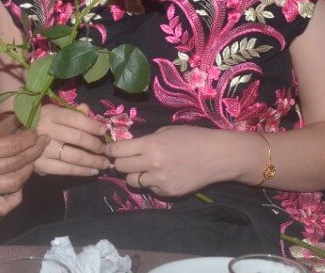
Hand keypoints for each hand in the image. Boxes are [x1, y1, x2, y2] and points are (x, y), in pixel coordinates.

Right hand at [0, 127, 46, 214]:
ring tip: (32, 159)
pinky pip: (3, 206)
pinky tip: (17, 185)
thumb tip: (13, 137)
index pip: (12, 146)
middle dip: (34, 152)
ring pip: (15, 184)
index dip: (29, 139)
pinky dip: (16, 197)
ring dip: (28, 171)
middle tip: (42, 142)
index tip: (37, 132)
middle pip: (17, 164)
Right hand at [33, 103, 108, 176]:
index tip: (104, 131)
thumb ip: (71, 111)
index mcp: (49, 114)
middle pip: (77, 138)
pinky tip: (92, 171)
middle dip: (96, 145)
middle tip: (105, 149)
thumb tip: (87, 109)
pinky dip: (82, 172)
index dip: (92, 125)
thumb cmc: (40, 122)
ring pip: (74, 156)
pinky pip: (66, 170)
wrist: (16, 138)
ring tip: (104, 164)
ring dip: (93, 161)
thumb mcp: (53, 111)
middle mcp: (46, 130)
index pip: (74, 119)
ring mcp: (43, 150)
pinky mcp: (41, 165)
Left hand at [105, 126, 231, 196]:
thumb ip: (146, 140)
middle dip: (120, 162)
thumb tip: (129, 147)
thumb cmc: (192, 137)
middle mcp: (151, 164)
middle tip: (126, 159)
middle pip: (120, 167)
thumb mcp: (166, 131)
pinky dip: (152, 183)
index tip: (108, 150)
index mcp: (150, 145)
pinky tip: (164, 175)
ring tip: (146, 168)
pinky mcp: (167, 193)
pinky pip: (150, 189)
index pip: (117, 150)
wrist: (216, 156)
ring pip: (132, 181)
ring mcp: (159, 181)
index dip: (110, 150)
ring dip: (134, 175)